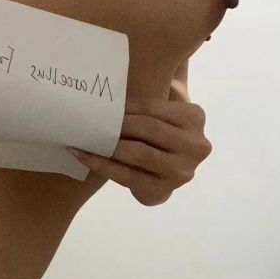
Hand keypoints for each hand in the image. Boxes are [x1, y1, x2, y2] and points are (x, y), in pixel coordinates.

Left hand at [67, 75, 211, 205]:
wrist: (167, 170)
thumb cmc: (160, 132)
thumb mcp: (162, 112)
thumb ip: (147, 99)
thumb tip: (107, 87)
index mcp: (195, 118)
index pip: (155, 107)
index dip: (126, 106)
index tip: (102, 104)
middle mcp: (196, 146)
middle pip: (150, 129)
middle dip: (118, 125)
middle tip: (91, 119)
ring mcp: (181, 172)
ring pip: (139, 154)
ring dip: (109, 145)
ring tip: (84, 137)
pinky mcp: (162, 191)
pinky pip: (127, 176)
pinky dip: (102, 165)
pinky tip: (83, 155)